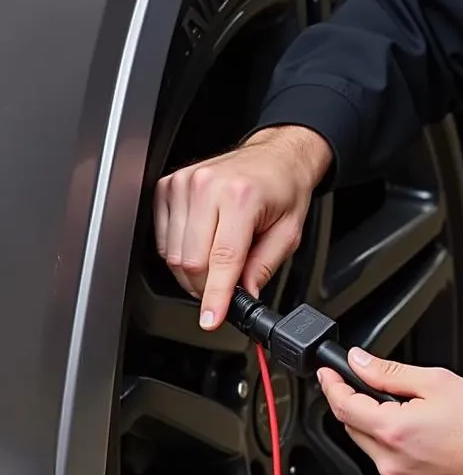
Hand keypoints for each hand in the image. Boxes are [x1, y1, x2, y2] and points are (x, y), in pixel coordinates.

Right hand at [154, 125, 332, 328]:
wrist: (276, 155)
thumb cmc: (284, 187)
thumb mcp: (289, 232)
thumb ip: (264, 267)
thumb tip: (242, 297)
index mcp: (241, 196)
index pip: (222, 259)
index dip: (215, 296)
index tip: (211, 318)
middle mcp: (208, 186)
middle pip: (190, 262)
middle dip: (207, 286)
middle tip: (228, 286)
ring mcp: (184, 184)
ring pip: (172, 254)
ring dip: (193, 271)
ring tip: (220, 258)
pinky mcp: (168, 186)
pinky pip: (161, 238)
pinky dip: (179, 252)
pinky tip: (202, 243)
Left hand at [319, 348, 462, 474]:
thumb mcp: (435, 381)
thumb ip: (389, 371)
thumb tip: (359, 362)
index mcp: (393, 431)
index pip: (343, 406)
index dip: (332, 385)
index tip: (329, 373)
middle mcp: (390, 462)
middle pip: (353, 428)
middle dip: (356, 404)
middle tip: (372, 385)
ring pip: (371, 448)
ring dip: (376, 427)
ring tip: (409, 411)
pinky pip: (390, 466)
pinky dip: (394, 448)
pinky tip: (420, 436)